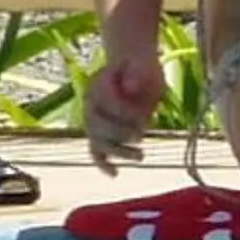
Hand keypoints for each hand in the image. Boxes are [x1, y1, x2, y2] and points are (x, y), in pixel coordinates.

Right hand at [84, 46, 162, 171]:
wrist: (134, 69)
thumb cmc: (140, 67)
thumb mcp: (143, 65)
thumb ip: (136, 75)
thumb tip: (130, 88)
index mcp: (97, 86)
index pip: (108, 106)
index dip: (128, 114)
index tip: (148, 114)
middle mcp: (90, 106)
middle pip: (100, 127)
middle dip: (123, 134)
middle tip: (142, 135)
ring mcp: (94, 122)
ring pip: (100, 143)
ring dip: (120, 152)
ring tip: (141, 156)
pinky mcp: (102, 134)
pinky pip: (96, 152)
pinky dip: (104, 164)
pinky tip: (115, 174)